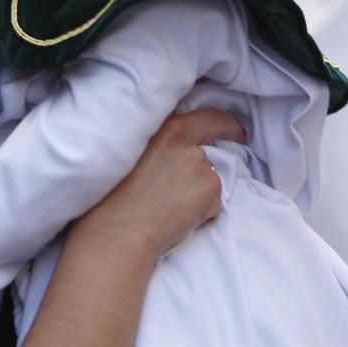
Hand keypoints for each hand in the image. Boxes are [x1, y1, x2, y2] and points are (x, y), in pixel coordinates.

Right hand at [19, 109, 245, 346]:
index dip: (224, 123)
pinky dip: (202, 210)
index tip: (233, 129)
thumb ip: (161, 142)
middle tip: (201, 174)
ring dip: (200, 188)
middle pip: (213, 146)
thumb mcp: (133, 151)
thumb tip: (182, 147)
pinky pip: (213, 201)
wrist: (119, 230)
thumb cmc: (114, 196)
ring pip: (210, 177)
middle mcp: (187, 142)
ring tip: (171, 204)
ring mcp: (201, 166)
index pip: (208, 116)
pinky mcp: (211, 190)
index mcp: (166, 127)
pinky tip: (178, 217)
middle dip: (215, 156)